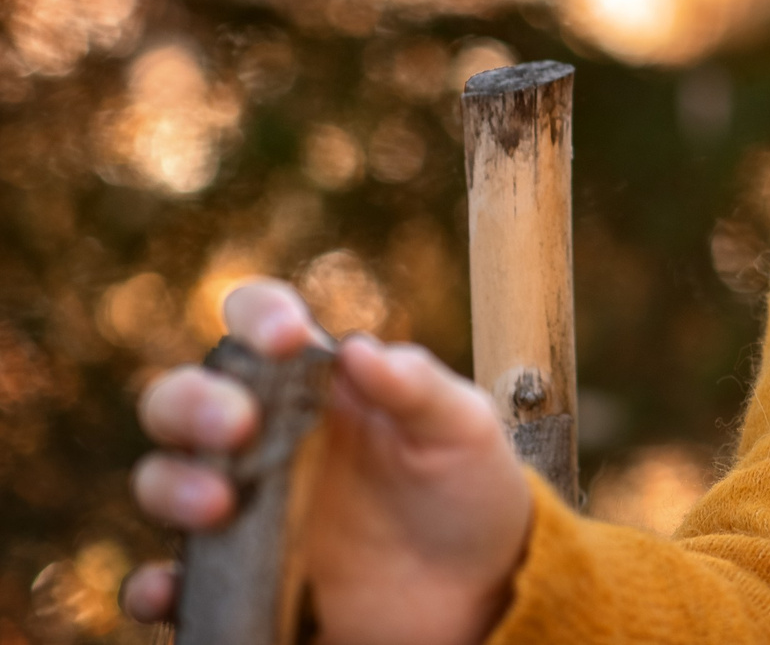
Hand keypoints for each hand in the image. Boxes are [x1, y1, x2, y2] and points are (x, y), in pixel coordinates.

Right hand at [125, 280, 532, 644]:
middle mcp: (264, 438)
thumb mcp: (463, 430)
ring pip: (161, 479)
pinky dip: (155, 586)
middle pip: (182, 399)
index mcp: (316, 386)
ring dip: (171, 485)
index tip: (287, 337)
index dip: (258, 316)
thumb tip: (359, 348)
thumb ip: (418, 387)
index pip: (261, 326)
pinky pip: (169, 581)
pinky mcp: (235, 579)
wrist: (477, 588)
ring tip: (218, 507)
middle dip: (190, 402)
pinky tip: (173, 590)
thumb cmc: (466, 489)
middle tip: (239, 427)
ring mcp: (242, 508)